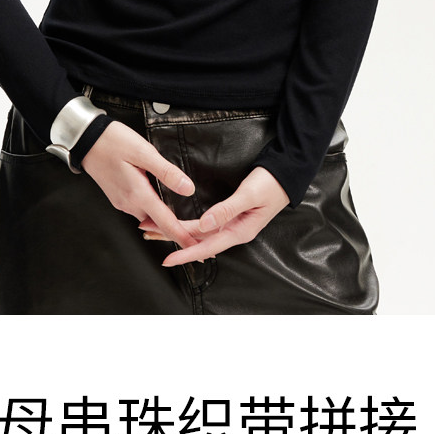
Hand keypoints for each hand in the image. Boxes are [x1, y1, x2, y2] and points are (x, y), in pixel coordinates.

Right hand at [80, 120, 197, 249]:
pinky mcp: (118, 197)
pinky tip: (160, 208)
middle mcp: (129, 203)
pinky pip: (139, 211)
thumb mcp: (144, 152)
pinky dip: (152, 214)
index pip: (166, 223)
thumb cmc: (113, 142)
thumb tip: (188, 188)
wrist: (85, 139)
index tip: (196, 248)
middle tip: (195, 236)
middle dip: (176, 232)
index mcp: (138, 194)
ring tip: (181, 226)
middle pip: (158, 225)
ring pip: (148, 219)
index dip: (183, 237)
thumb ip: (166, 172)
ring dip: (164, 223)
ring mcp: (122, 201)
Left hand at [140, 167, 289, 266]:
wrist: (286, 174)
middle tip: (147, 232)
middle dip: (172, 238)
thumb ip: (227, 210)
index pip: (206, 246)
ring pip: (199, 233)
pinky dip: (189, 226)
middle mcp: (233, 231)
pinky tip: (177, 225)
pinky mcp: (230, 216)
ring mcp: (232, 225)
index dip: (185, 253)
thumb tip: (204, 224)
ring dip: (177, 231)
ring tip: (153, 228)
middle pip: (198, 240)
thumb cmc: (271, 184)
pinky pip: (205, 225)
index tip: (168, 259)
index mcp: (239, 231)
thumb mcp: (249, 196)